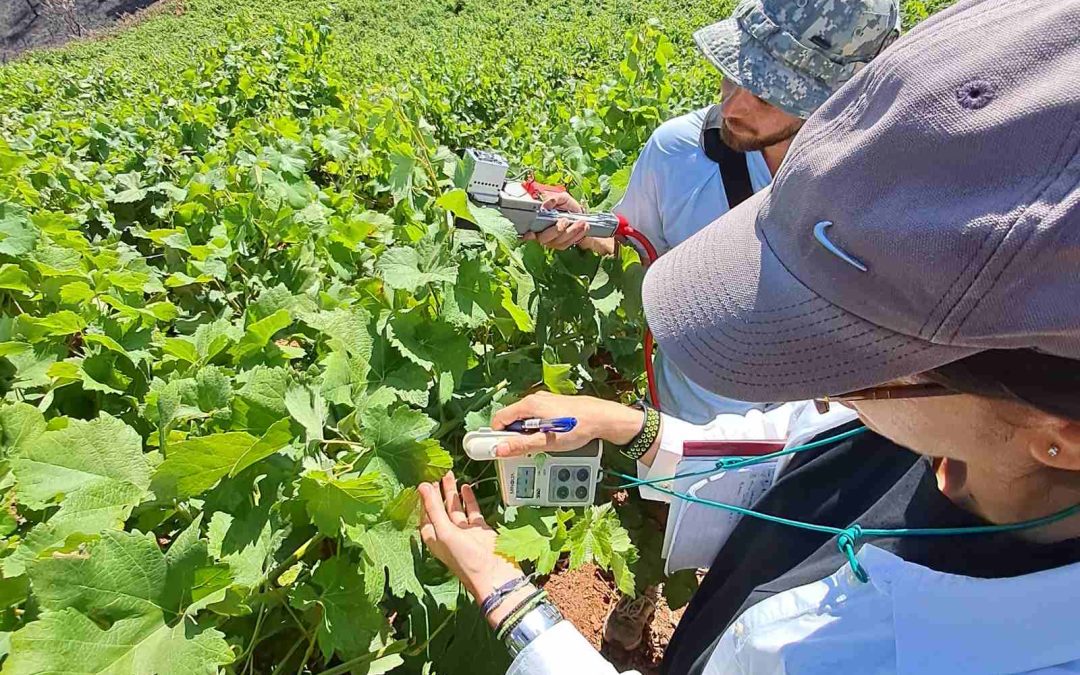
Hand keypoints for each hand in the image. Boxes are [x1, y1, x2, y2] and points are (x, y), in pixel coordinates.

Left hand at [418, 472, 522, 603]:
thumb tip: (422, 486)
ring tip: (449, 474)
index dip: (424, 497)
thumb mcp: (445, 532)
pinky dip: (469, 500)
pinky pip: (472, 511)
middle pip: (440, 508)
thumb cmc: (466, 559)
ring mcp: (465, 532)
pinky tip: (466, 487)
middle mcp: (447, 534)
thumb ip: (434, 508)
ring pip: (456, 508)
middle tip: (436, 472)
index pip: (425, 513)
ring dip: (453, 493)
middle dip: (438, 491)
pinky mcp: (479, 530)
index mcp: (434, 538)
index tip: (423, 479)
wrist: (495, 574)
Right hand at [490, 392, 644, 456]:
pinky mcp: (554, 406)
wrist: (603, 418)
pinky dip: (537, 429)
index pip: (500, 418)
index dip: (496, 434)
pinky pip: (537, 418)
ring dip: (527, 434)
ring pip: (525, 419)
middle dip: (513, 436)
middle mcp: (535, 399)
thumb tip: (500, 449)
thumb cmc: (578, 427)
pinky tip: (549, 439)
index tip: (498, 448)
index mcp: (529, 405)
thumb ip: (522, 445)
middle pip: (512, 419)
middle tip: (522, 450)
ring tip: (540, 446)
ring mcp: (545, 401)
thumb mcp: (547, 441)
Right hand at [521, 191, 587, 249]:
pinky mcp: (562, 245)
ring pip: (558, 241)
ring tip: (581, 222)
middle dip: (556, 230)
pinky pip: (568, 243)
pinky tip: (584, 227)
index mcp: (538, 221)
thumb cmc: (568, 206)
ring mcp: (552, 241)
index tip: (531, 234)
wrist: (581, 216)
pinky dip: (577, 235)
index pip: (527, 232)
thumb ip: (554, 198)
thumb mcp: (562, 198)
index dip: (527, 235)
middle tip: (565, 220)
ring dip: (571, 231)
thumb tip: (546, 205)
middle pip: (544, 238)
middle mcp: (542, 234)